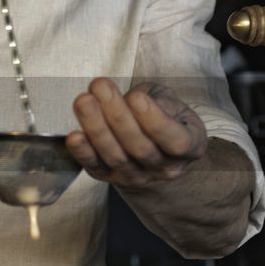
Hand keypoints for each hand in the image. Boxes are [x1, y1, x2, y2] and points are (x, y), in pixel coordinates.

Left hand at [67, 79, 207, 189]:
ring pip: (116, 157)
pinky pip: (96, 168)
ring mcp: (138, 177)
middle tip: (100, 87)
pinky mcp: (111, 178)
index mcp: (189, 147)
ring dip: (97, 128)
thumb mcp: (174, 104)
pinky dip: (83, 153)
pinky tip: (74, 136)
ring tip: (84, 101)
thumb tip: (138, 100)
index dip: (154, 119)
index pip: (174, 140)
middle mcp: (165, 168)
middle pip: (139, 147)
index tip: (136, 96)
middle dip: (117, 115)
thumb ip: (161, 101)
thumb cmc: (167, 119)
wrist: (157, 153)